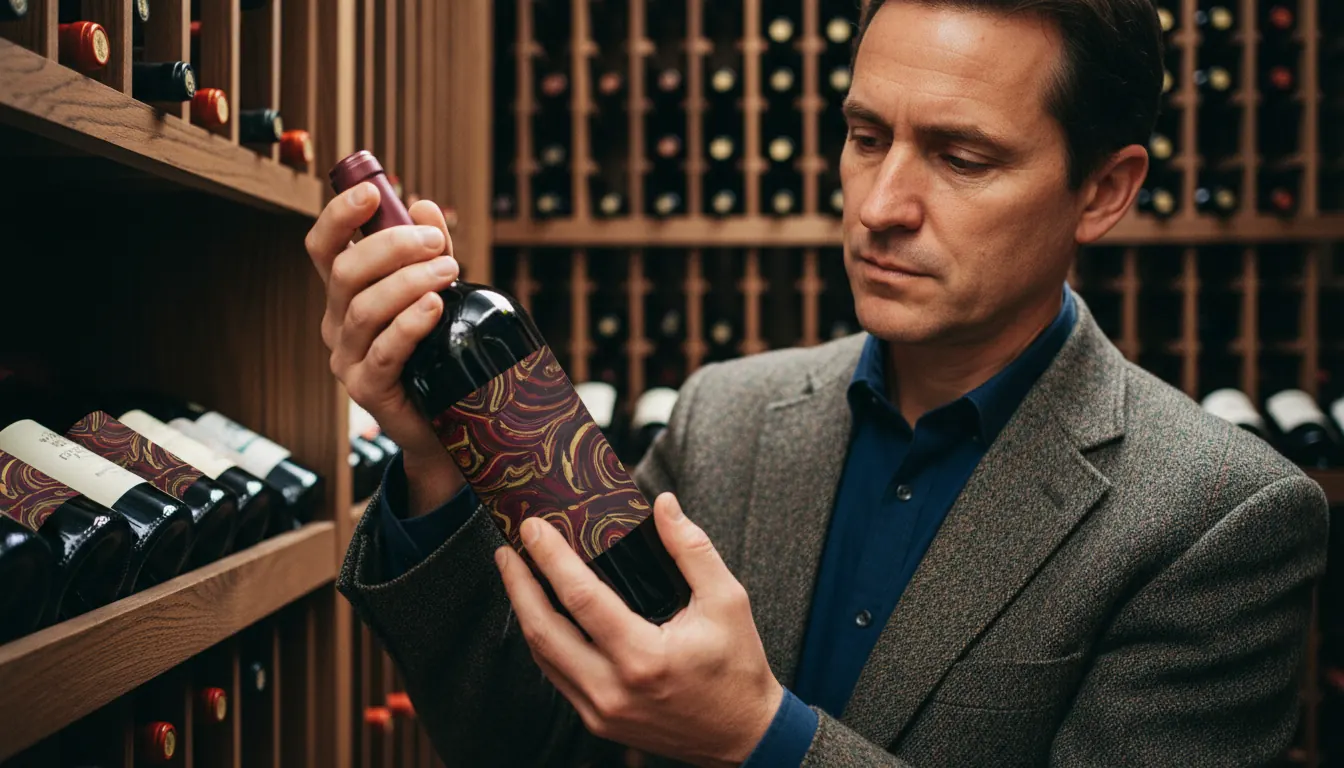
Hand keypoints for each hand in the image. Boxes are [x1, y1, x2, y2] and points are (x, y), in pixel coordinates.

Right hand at [304, 182, 465, 513]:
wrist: (446, 422)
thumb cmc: (436, 352)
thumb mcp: (435, 292)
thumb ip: (428, 252)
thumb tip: (424, 206)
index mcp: (345, 294)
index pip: (324, 247)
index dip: (338, 215)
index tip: (371, 193)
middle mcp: (337, 323)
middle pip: (346, 272)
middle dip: (392, 247)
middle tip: (437, 245)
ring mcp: (347, 358)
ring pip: (365, 309)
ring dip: (408, 282)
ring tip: (447, 272)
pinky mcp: (365, 390)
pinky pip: (382, 352)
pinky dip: (409, 325)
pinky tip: (432, 308)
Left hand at [495, 493, 783, 767]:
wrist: (743, 736)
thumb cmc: (737, 668)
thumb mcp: (727, 600)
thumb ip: (691, 548)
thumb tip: (663, 505)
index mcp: (644, 658)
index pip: (581, 598)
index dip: (550, 558)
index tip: (532, 528)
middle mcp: (613, 689)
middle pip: (543, 630)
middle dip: (518, 585)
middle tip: (506, 550)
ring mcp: (600, 710)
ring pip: (543, 656)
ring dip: (524, 612)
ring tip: (517, 575)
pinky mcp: (597, 720)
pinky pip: (557, 675)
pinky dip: (544, 640)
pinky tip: (541, 614)